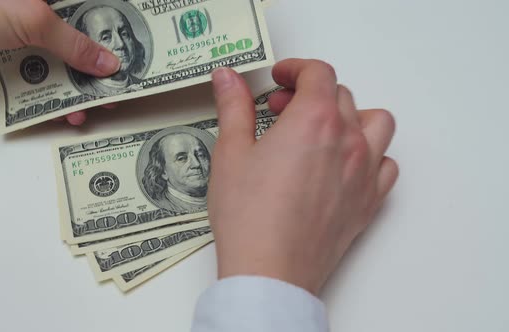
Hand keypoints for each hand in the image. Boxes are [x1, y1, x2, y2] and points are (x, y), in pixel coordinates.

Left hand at [0, 0, 120, 124]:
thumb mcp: (35, 21)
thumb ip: (75, 43)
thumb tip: (109, 64)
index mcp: (53, 0)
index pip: (90, 15)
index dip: (111, 35)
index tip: (130, 54)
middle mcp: (44, 15)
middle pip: (81, 44)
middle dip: (98, 71)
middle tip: (115, 91)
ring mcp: (29, 38)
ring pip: (64, 65)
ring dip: (79, 89)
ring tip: (92, 109)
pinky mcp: (15, 59)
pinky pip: (43, 78)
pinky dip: (55, 95)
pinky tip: (67, 111)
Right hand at [208, 59, 398, 294]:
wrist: (270, 271)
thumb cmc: (249, 215)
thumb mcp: (231, 153)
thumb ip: (233, 107)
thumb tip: (227, 78)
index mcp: (314, 120)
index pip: (318, 73)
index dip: (295, 69)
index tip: (278, 78)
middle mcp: (348, 140)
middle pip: (341, 95)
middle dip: (309, 93)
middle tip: (279, 110)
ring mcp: (364, 172)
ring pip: (375, 122)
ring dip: (350, 116)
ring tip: (321, 130)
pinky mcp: (369, 202)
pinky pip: (386, 164)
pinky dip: (371, 154)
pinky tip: (344, 165)